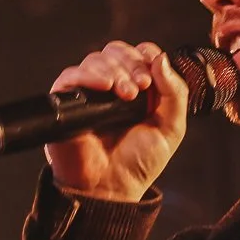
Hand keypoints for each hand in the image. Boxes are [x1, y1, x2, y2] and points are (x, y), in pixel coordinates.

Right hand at [43, 41, 189, 202]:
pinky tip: (104, 86)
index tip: (151, 76)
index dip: (145, 56)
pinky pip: (71, 76)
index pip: (137, 53)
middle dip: (131, 63)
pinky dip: (88, 74)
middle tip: (140, 87)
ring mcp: (87, 93)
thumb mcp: (170, 127)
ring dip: (114, 70)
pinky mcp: (65, 103)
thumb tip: (161, 57)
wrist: (111, 189)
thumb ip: (174, 92)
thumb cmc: (138, 163)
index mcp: (136, 88)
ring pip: (95, 59)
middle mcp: (111, 87)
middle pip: (115, 51)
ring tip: (126, 95)